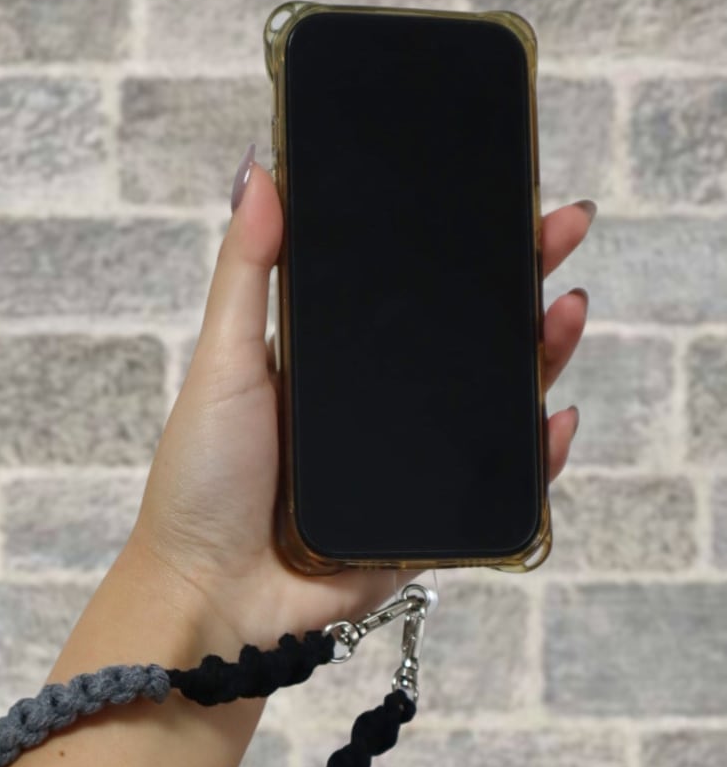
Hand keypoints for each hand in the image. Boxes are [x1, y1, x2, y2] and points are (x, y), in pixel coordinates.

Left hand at [128, 148, 592, 653]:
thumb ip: (245, 275)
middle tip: (560, 233)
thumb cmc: (200, 482)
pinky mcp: (424, 528)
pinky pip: (492, 494)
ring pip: (489, 413)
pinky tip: (553, 422)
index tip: (501, 197)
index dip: (455, 248)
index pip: (406, 296)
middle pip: (461, 346)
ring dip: (538, 361)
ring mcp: (403, 471)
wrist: (210, 595)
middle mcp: (372, 415)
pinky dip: (532, 463)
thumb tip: (259, 171)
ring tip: (565, 313)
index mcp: (328, 368)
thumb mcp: (221, 364)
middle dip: (517, 289)